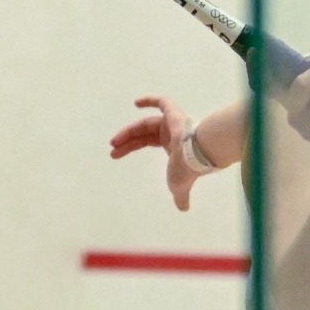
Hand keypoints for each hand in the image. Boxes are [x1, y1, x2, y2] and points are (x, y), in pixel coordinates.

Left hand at [108, 96, 205, 210]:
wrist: (198, 157)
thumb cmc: (187, 169)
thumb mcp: (179, 186)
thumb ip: (180, 195)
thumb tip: (184, 208)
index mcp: (171, 146)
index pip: (147, 142)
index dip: (130, 147)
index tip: (114, 154)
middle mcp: (171, 132)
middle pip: (143, 133)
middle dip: (126, 141)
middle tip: (112, 148)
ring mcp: (173, 122)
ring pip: (145, 123)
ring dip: (129, 131)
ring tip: (114, 142)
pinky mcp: (174, 113)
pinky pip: (163, 102)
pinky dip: (151, 100)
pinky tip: (136, 103)